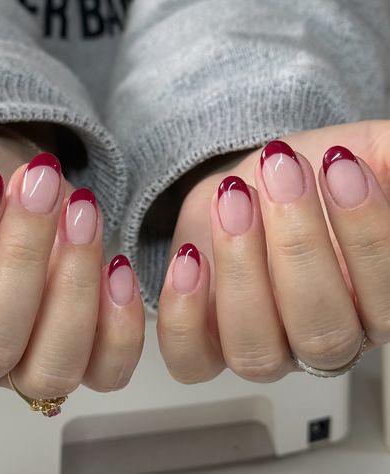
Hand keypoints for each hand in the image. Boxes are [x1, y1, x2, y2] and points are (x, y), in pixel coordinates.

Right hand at [0, 131, 144, 396]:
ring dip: (75, 285)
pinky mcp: (88, 359)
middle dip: (22, 258)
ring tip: (82, 213)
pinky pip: (108, 372)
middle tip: (40, 188)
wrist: (26, 193)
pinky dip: (121, 325)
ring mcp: (32, 366)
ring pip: (53, 369)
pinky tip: (117, 266)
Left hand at [157, 120, 389, 382]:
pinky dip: (183, 315)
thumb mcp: (357, 156)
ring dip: (241, 270)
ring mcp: (259, 347)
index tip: (340, 168)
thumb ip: (388, 164)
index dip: (366, 235)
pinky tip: (190, 258)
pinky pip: (190, 360)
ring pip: (255, 351)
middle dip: (298, 246)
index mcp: (369, 305)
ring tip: (234, 201)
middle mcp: (319, 338)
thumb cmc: (301, 182)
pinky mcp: (203, 343)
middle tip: (281, 175)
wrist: (242, 190)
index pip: (385, 300)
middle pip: (321, 332)